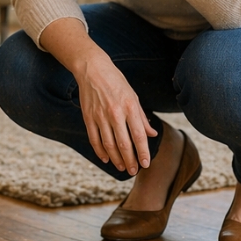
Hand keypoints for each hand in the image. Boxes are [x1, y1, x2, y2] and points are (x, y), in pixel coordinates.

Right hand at [75, 52, 157, 174]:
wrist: (93, 69)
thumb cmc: (116, 82)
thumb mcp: (133, 97)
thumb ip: (142, 117)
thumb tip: (152, 134)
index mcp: (130, 107)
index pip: (139, 135)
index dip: (143, 152)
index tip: (146, 164)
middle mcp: (115, 113)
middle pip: (124, 144)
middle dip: (130, 160)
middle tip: (134, 171)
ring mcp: (100, 116)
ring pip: (109, 144)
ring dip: (116, 159)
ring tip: (122, 167)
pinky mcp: (88, 117)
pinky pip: (94, 139)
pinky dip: (100, 151)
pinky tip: (106, 158)